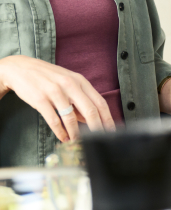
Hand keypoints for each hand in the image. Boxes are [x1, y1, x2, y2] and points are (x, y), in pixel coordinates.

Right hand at [0, 56, 114, 141]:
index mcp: (80, 81)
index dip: (107, 118)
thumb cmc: (47, 77)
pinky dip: (61, 132)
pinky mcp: (40, 99)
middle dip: (97, 128)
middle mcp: (69, 85)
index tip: (112, 130)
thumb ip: (80, 100)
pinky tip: (64, 137)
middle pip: (90, 110)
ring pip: (71, 118)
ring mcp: (55, 92)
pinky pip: (54, 120)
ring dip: (76, 133)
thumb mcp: (68, 83)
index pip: (100, 102)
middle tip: (100, 139)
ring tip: (78, 141)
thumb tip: (90, 119)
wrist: (20, 68)